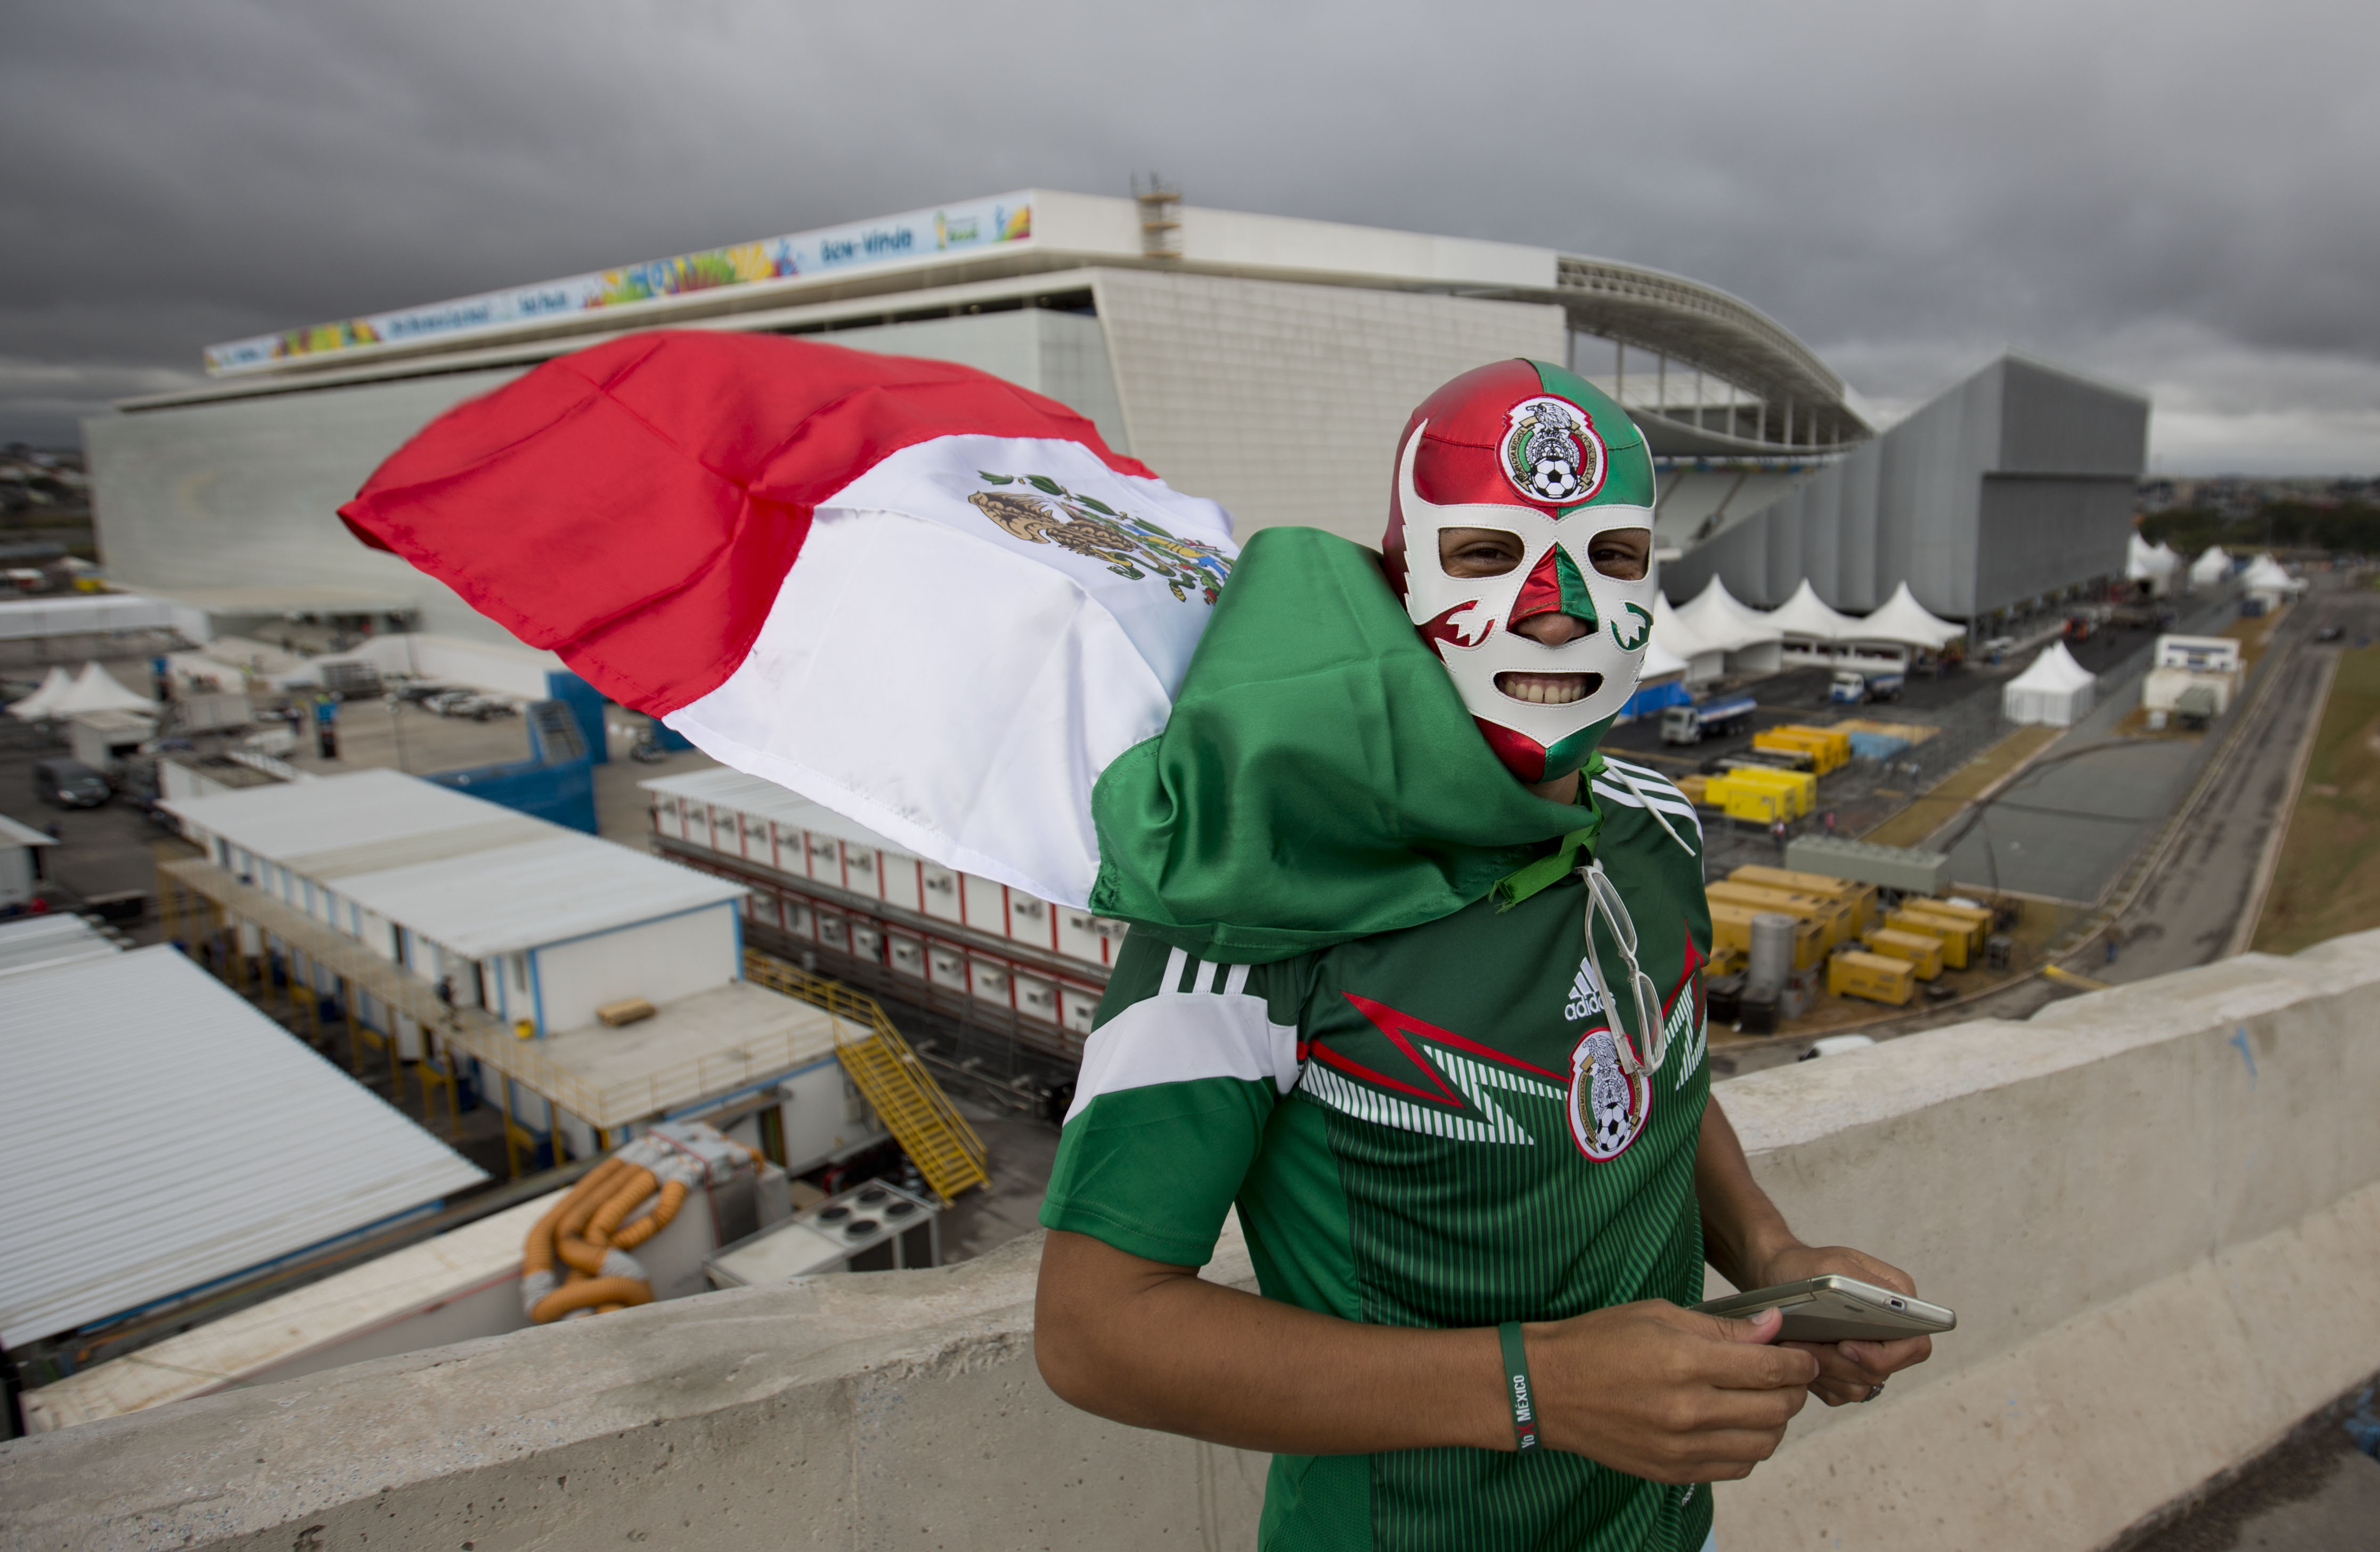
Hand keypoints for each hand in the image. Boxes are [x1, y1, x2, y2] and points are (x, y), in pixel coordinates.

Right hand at [1526, 1301, 1817, 1482]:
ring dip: (1775, 1421)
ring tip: (1764, 1401)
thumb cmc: (1599, 1342)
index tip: (1805, 1356)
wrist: (1548, 1388)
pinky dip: (1750, 1447)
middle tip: (1789, 1375)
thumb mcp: (1659, 1315)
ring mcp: (1681, 1447)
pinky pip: (1736, 1467)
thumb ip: (1722, 1328)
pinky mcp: (1673, 1471)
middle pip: (1775, 1408)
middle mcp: (1688, 1410)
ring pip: (1763, 1444)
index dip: (1798, 1362)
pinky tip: (1738, 1426)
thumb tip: (1772, 1329)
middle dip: (1793, 1389)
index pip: (1769, 1368)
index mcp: (1685, 1362)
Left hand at [1752, 1244, 1934, 1406]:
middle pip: (1882, 1371)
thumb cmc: (1803, 1266)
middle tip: (1804, 1344)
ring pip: (1860, 1386)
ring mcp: (1870, 1355)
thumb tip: (1894, 1309)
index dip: (1883, 1355)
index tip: (1844, 1345)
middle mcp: (1891, 1333)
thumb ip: (1866, 1284)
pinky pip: (1840, 1393)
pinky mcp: (1849, 1373)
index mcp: (1898, 1303)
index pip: (1914, 1346)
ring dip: (1824, 1371)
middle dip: (1840, 1362)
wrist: (1776, 1277)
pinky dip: (1817, 1380)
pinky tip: (1798, 1359)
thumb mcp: (1833, 1264)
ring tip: (1794, 1346)